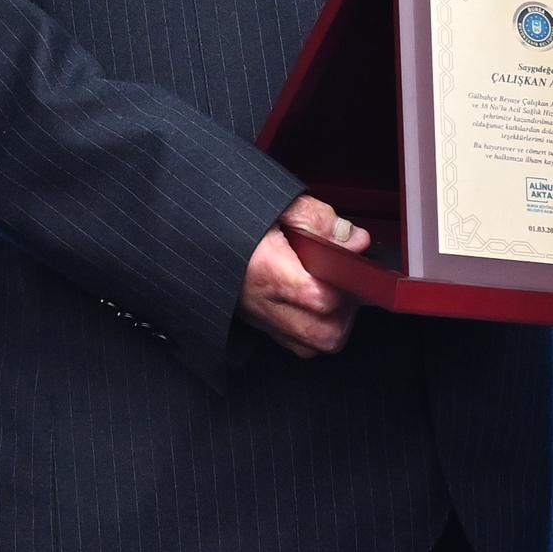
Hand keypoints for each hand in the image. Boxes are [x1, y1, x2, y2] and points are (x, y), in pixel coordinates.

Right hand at [241, 193, 367, 358]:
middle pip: (324, 335)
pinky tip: (315, 304)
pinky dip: (314, 330)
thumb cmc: (237, 221)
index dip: (349, 284)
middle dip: (347, 313)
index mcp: (267, 270)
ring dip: (332, 324)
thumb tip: (354, 241)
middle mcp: (262, 303)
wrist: (197, 234)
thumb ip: (319, 220)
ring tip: (334, 293)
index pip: (321, 297)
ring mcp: (260, 319)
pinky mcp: (259, 324)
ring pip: (313, 346)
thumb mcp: (279, 205)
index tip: (355, 268)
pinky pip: (298, 345)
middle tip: (348, 284)